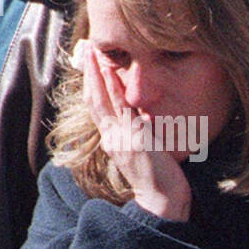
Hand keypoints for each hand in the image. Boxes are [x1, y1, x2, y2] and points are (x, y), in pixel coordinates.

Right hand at [79, 39, 191, 220]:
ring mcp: (121, 138)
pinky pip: (121, 108)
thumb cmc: (161, 179)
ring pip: (103, 99)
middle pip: (94, 99)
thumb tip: (145, 119)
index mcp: (113, 141)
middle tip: (85, 48)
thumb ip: (141, 135)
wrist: (163, 201)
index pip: (98, 107)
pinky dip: (113, 87)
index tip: (90, 64)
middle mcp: (112, 138)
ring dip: (97, 73)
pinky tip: (110, 71)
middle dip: (89, 73)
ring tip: (93, 51)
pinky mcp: (134, 139)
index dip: (92, 85)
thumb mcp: (146, 152)